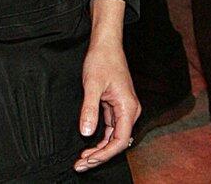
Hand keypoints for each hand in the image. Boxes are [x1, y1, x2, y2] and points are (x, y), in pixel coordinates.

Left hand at [75, 0, 138, 171]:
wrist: (106, 45)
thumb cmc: (102, 60)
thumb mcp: (92, 86)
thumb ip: (90, 110)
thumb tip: (87, 133)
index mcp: (128, 107)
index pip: (121, 139)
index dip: (105, 153)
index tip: (89, 160)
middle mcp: (129, 111)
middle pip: (117, 142)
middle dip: (99, 156)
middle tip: (81, 165)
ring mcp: (123, 109)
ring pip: (113, 137)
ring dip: (98, 149)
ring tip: (82, 159)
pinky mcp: (115, 106)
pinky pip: (110, 128)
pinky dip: (99, 138)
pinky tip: (88, 145)